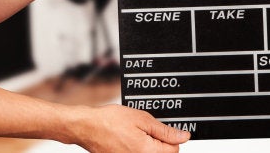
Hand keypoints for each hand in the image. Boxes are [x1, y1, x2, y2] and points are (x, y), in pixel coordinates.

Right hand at [72, 104, 189, 152]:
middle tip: (148, 129)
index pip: (174, 149)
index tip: (166, 129)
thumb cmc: (109, 121)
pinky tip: (129, 138)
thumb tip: (183, 136)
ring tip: (137, 133)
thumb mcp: (143, 120)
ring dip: (149, 145)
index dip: (172, 136)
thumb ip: (165, 131)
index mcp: (148, 152)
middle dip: (160, 142)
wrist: (86, 127)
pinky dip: (138, 148)